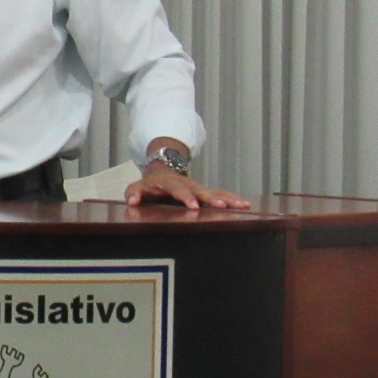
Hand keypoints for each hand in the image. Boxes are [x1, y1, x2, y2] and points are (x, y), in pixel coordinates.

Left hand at [124, 164, 247, 209]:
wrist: (164, 171)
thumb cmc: (150, 185)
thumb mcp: (138, 187)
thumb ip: (134, 193)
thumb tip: (132, 201)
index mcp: (172, 184)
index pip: (178, 190)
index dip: (186, 198)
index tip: (193, 207)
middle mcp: (189, 185)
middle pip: (202, 191)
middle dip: (212, 199)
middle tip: (222, 207)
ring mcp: (199, 188)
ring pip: (215, 192)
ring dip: (228, 199)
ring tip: (242, 205)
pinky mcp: (206, 193)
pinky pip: (221, 195)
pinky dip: (233, 199)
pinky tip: (245, 205)